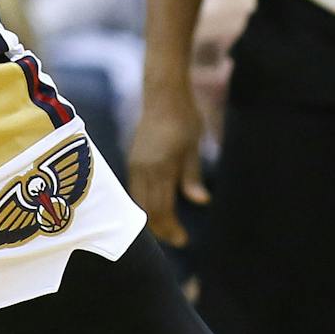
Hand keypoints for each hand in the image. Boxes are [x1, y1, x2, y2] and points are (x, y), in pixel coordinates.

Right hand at [129, 79, 208, 246]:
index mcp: (160, 167)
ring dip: (152, 217)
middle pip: (147, 209)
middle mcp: (143, 168)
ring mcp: (135, 163)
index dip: (171, 229)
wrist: (163, 93)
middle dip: (161, 228)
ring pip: (138, 201)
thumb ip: (193, 177)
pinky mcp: (133, 158)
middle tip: (178, 239)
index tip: (184, 240)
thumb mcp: (193, 148)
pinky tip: (158, 206)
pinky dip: (145, 203)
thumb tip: (201, 202)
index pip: (161, 209)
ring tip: (169, 226)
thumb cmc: (184, 118)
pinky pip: (135, 189)